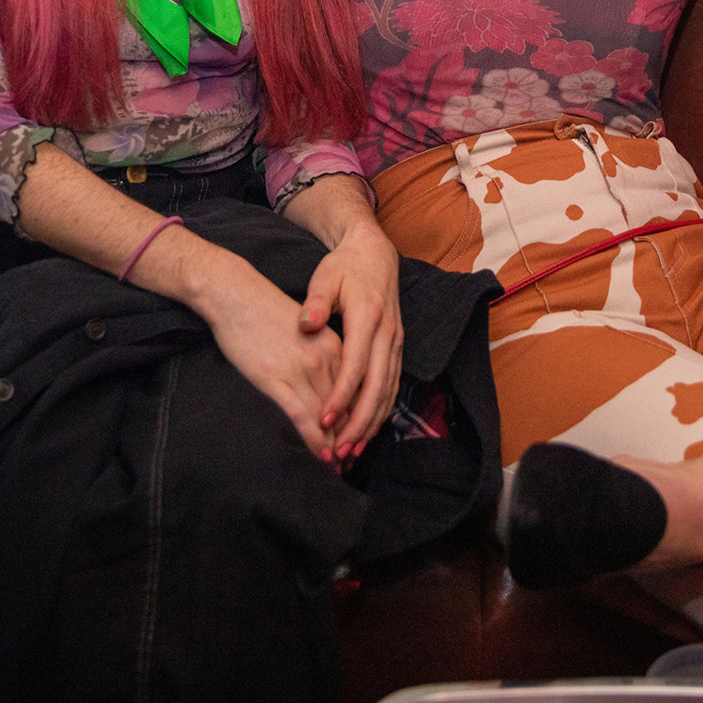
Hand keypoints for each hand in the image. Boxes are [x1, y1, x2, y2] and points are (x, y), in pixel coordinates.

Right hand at [159, 228, 344, 458]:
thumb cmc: (267, 312)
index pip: (357, 390)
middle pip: (346, 408)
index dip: (361, 420)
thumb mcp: (308, 331)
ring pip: (327, 418)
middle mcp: (324, 359)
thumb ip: (323, 356)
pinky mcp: (275, 379)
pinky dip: (315, 439)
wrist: (235, 294)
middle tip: (352, 464)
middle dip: (351, 440)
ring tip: (338, 469)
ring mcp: (300, 370)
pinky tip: (322, 456)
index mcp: (335, 345)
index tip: (360, 442)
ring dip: (335, 447)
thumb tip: (329, 387)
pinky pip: (302, 417)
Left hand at [299, 226, 403, 462]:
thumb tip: (306, 324)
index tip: (322, 420)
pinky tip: (367, 430)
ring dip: (372, 423)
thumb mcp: (325, 277)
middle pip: (377, 387)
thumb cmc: (343, 266)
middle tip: (340, 450)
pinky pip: (391, 385)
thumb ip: (316, 301)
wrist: (373, 252)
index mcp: (368, 317)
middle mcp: (387, 334)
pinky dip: (381, 411)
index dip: (341, 396)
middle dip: (359, 422)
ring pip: (388, 391)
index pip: (356, 366)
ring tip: (352, 451)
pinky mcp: (396, 347)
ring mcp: (395, 342)